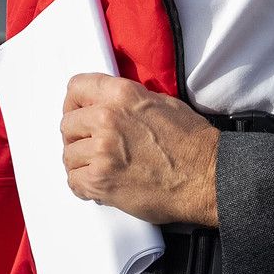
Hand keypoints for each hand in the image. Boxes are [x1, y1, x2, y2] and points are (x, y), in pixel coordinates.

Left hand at [59, 73, 218, 225]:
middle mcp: (107, 118)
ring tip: (100, 169)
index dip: (74, 103)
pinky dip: (83, 186)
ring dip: (81, 164)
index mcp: (121, 94)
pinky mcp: (101, 180)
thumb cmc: (192, 143)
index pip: (76, 88)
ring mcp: (101, 150)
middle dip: (77, 137)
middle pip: (67, 124)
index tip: (78, 114)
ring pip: (68, 155)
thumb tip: (110, 104)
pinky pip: (73, 181)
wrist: (207, 177)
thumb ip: (129, 100)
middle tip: (90, 147)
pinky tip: (99, 185)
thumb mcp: (162, 103)